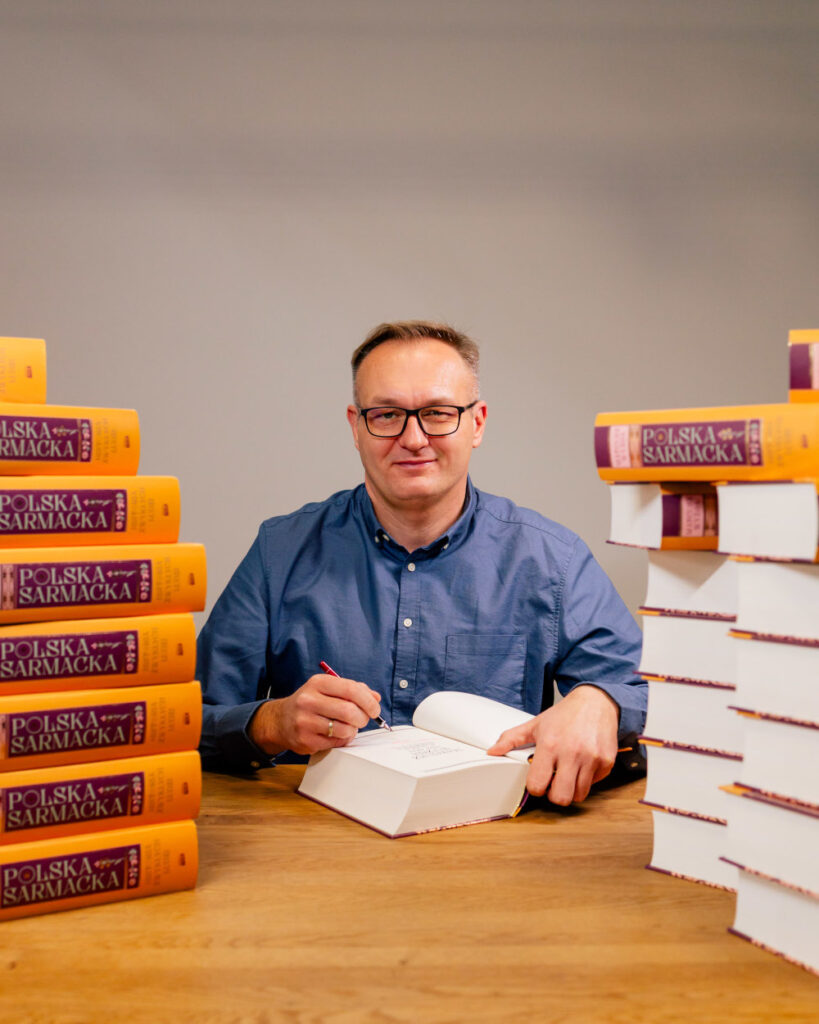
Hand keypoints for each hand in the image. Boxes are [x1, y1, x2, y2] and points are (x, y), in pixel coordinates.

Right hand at [249, 673, 382, 755]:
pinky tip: (335, 734)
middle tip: (363, 720)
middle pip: (349, 711)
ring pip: (344, 729)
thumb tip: (375, 697)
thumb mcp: (327, 689)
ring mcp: (305, 721)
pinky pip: (336, 743)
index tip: (375, 708)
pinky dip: (342, 740)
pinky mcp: (305, 740)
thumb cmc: (310, 703)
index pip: (351, 689)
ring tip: (348, 727)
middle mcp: (308, 700)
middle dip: (363, 718)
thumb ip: (353, 690)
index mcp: (317, 683)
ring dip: (353, 730)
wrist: (280, 720)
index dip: (368, 701)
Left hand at [486, 685, 618, 804]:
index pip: (537, 785)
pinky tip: (582, 765)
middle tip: (553, 783)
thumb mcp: (535, 724)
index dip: (535, 787)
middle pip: (561, 797)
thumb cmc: (564, 714)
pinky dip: (587, 780)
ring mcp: (591, 758)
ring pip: (579, 795)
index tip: (538, 781)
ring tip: (567, 774)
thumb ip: (512, 739)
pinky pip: (594, 784)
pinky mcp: (606, 761)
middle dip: (554, 795)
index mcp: (549, 745)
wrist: (596, 702)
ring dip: (571, 789)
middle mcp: (571, 753)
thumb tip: (492, 751)